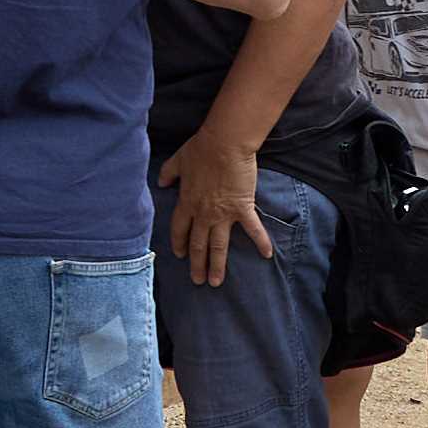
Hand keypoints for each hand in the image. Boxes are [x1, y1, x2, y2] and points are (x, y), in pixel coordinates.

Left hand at [161, 130, 273, 283]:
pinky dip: (261, 242)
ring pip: (219, 245)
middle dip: (197, 264)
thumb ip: (169, 173)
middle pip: (198, 244)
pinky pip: (253, 229)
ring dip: (217, 265)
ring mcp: (223, 214)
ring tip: (217, 282)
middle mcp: (203, 213)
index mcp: (187, 202)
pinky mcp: (242, 208)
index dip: (179, 243)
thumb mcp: (178, 160)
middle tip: (198, 281)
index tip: (180, 255)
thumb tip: (161, 182)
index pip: (180, 229)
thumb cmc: (201, 149)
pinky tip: (267, 255)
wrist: (224, 145)